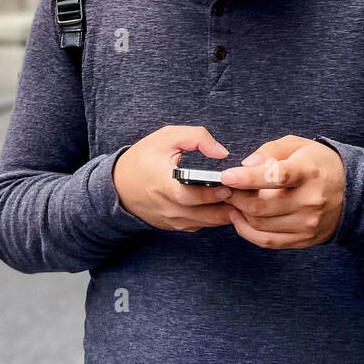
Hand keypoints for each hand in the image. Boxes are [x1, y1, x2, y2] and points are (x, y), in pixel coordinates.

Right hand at [113, 126, 235, 231]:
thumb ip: (196, 137)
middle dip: (228, 204)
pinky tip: (224, 204)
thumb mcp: (166, 137)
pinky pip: (199, 225)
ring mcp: (171, 220)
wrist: (118, 185)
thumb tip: (222, 152)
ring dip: (224, 212)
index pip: (191, 196)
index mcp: (163, 184)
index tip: (229, 184)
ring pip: (206, 223)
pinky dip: (213, 217)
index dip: (212, 193)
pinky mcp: (174, 226)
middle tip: (245, 193)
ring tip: (240, 198)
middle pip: (205, 214)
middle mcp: (168, 207)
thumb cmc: (143, 158)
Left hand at [218, 135, 345, 248]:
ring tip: (232, 201)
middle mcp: (310, 200)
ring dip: (240, 213)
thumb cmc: (319, 164)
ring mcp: (308, 223)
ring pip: (261, 225)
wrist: (353, 192)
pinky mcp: (304, 239)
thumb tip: (246, 165)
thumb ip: (270, 150)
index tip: (227, 176)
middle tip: (224, 188)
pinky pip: (268, 241)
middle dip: (236, 197)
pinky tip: (241, 218)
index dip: (247, 178)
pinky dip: (248, 231)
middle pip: (262, 206)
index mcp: (308, 172)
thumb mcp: (298, 145)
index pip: (276, 177)